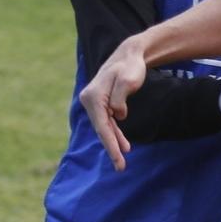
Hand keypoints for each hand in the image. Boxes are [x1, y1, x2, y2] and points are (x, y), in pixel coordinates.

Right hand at [78, 37, 149, 171]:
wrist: (130, 55)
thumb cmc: (131, 66)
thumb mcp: (129, 80)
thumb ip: (120, 98)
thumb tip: (117, 115)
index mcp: (94, 96)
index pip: (102, 125)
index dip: (111, 143)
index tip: (120, 158)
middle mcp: (89, 99)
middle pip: (101, 129)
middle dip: (111, 148)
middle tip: (121, 167)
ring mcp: (94, 101)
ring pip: (104, 127)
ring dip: (114, 142)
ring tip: (123, 159)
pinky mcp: (101, 103)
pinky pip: (107, 121)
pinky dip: (114, 133)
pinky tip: (123, 145)